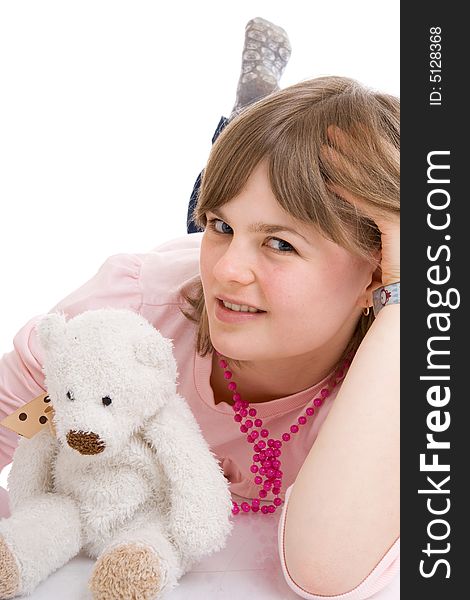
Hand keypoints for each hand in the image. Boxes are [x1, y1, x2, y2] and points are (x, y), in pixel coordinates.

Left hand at [322, 126, 399, 286]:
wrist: (402, 304)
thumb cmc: (388, 281)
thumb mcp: (374, 244)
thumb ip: (365, 223)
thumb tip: (340, 201)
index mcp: (403, 207)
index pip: (381, 170)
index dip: (361, 153)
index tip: (341, 142)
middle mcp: (408, 205)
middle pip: (379, 165)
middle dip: (355, 145)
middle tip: (333, 131)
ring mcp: (406, 213)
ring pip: (372, 179)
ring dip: (348, 162)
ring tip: (325, 147)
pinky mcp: (398, 226)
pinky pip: (368, 203)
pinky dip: (347, 192)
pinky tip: (328, 183)